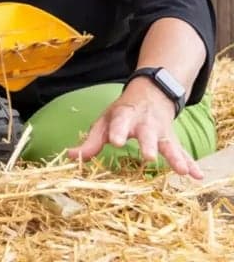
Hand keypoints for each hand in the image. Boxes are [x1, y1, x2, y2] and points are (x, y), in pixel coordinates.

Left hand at [67, 77, 201, 177]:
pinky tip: (197, 175)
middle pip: (146, 134)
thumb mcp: (105, 122)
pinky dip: (191, 163)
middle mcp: (144, 123)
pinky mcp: (172, 140)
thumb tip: (71, 157)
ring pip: (168, 144)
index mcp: (124, 116)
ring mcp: (161, 132)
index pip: (119, 123)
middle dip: (148, 145)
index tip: (115, 142)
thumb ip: (91, 141)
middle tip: (148, 157)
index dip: (117, 132)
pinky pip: (183, 152)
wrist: (150, 93)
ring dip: (175, 157)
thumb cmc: (122, 113)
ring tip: (182, 171)